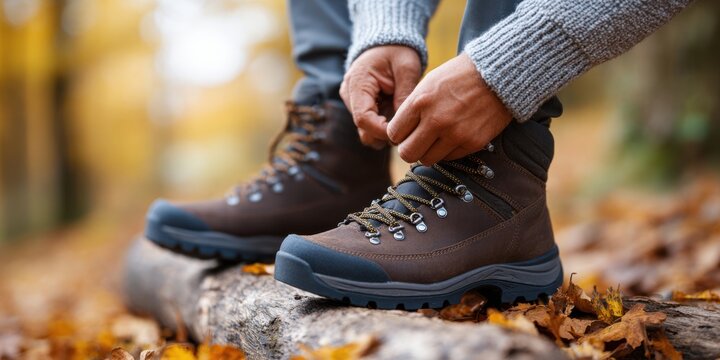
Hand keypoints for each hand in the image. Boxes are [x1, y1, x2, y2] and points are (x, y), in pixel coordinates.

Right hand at [340, 46, 421, 148]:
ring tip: (403, 121)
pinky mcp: (359, 106)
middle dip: (385, 134)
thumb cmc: (398, 52)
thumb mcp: (407, 68)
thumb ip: (404, 93)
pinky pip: (369, 125)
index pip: (363, 118)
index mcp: (358, 83)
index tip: (402, 133)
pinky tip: (397, 117)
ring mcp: (352, 102)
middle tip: (408, 130)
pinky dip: (383, 126)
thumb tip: (405, 123)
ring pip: (366, 130)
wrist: (388, 43)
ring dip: (384, 131)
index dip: (382, 131)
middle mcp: (349, 95)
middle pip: (363, 128)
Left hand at [388, 53, 511, 164]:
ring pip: (427, 160)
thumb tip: (399, 132)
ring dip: (428, 151)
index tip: (406, 131)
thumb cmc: (459, 76)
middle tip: (417, 140)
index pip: (394, 134)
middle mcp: (436, 120)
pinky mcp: (472, 143)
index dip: (398, 134)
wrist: (499, 75)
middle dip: (409, 148)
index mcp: (420, 102)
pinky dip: (447, 151)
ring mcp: (455, 134)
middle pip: (407, 153)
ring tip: (436, 139)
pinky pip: (449, 158)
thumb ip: (412, 107)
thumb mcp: (429, 83)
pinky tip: (453, 136)